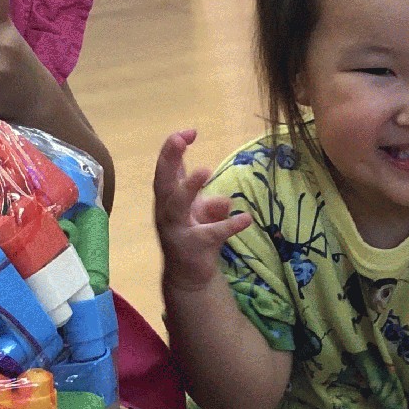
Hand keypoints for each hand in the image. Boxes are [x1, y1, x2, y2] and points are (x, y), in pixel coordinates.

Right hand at [155, 129, 250, 291]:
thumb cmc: (194, 236)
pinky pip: (211, 234)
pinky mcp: (191, 248)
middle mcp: (166, 212)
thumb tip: (225, 200)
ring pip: (177, 206)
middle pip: (163, 182)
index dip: (172, 149)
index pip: (166, 169)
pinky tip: (246, 218)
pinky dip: (228, 225)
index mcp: (168, 199)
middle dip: (169, 159)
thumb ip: (210, 201)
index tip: (189, 132)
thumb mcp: (203, 214)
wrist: (189, 277)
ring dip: (189, 187)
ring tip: (205, 170)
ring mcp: (175, 230)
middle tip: (179, 139)